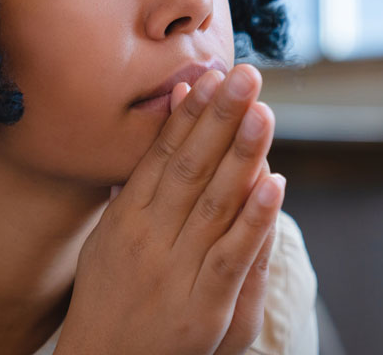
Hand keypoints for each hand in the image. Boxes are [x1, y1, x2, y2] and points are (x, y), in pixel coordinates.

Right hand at [57, 64, 283, 354]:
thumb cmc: (110, 299)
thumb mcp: (110, 238)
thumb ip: (139, 189)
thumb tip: (165, 137)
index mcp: (125, 218)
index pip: (163, 154)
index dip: (191, 114)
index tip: (213, 74)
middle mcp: (147, 237)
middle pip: (190, 167)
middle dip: (220, 118)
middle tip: (246, 75)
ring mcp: (175, 271)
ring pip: (214, 203)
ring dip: (241, 154)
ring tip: (263, 112)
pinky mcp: (202, 307)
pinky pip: (230, 256)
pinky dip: (252, 220)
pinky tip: (272, 184)